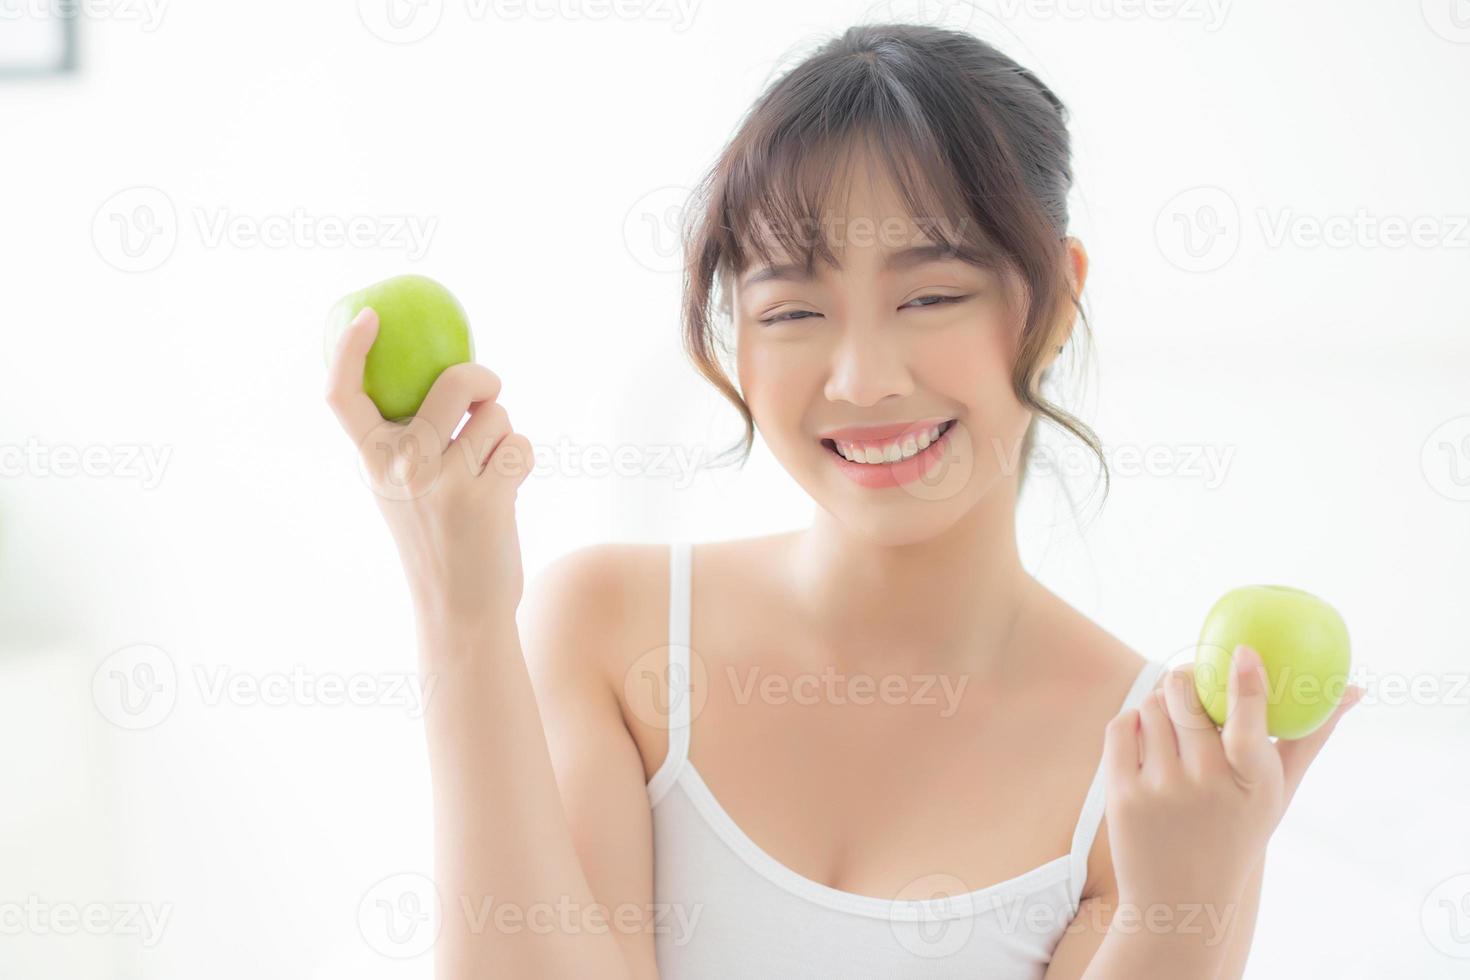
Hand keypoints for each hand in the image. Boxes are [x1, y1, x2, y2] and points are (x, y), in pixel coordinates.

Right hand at [325, 307, 533, 626]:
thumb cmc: (437, 537)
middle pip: (453, 382)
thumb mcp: (404, 489)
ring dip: (504, 434)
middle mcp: (400, 466)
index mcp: (372, 459)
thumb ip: (411, 440)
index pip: (342, 394)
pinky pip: (520, 446)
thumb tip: (450, 378)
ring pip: (497, 416)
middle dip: (483, 379)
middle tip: (487, 395)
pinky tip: (507, 489)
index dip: (349, 348)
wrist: (459, 608)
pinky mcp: (485, 497)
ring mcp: (442, 481)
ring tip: (488, 471)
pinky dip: (522, 459)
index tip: (371, 316)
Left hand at [1102, 648, 1363, 914]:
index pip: (1252, 727)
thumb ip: (1309, 738)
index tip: (1244, 653)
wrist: (1182, 901)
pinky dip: (1133, 722)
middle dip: (1185, 680)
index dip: (1247, 685)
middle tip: (1191, 683)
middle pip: (1185, 697)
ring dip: (1160, 704)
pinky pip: (1122, 726)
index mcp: (1253, 784)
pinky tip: (1147, 740)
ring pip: (1152, 706)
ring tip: (1173, 726)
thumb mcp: (1276, 793)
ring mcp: (1161, 791)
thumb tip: (1355, 689)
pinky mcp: (1123, 795)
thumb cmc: (1237, 834)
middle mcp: (1207, 786)